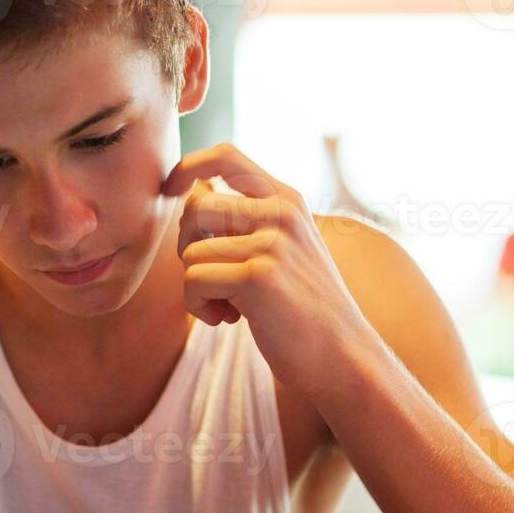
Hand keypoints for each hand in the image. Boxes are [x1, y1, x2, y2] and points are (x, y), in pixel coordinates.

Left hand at [163, 142, 377, 404]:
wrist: (342, 356)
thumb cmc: (303, 308)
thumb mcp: (283, 249)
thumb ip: (244, 223)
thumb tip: (190, 196)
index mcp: (287, 200)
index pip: (226, 156)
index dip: (188, 166)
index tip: (170, 188)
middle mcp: (281, 213)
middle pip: (196, 207)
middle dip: (187, 246)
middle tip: (210, 277)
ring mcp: (271, 243)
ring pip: (191, 252)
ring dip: (197, 287)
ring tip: (227, 306)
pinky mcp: (257, 277)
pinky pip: (194, 281)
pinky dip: (199, 307)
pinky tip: (228, 320)